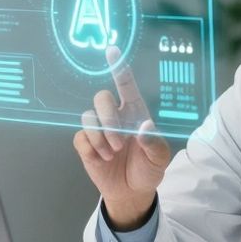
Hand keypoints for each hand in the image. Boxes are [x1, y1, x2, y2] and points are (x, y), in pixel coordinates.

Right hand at [72, 46, 171, 229]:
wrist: (132, 192)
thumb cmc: (148, 169)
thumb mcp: (159, 158)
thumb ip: (154, 142)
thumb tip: (144, 126)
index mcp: (135, 113)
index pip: (125, 84)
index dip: (118, 67)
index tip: (112, 49)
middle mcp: (114, 116)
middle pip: (101, 98)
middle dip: (108, 118)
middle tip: (119, 143)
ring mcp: (98, 130)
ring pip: (87, 116)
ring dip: (100, 136)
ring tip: (112, 153)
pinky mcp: (86, 145)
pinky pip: (80, 137)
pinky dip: (91, 148)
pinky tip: (102, 159)